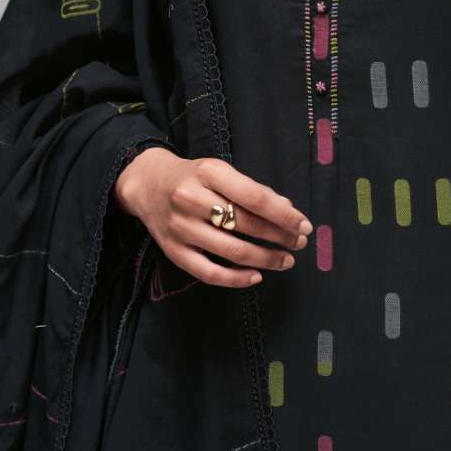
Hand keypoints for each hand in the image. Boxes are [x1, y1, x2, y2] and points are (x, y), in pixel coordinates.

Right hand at [113, 148, 311, 290]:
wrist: (146, 184)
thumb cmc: (192, 177)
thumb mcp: (220, 171)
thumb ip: (251, 190)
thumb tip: (288, 213)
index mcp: (208, 173)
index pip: (255, 198)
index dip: (284, 215)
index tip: (304, 226)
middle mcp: (192, 199)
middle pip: (246, 224)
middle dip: (280, 237)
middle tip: (299, 243)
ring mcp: (181, 228)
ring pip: (232, 250)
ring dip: (266, 258)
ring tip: (286, 260)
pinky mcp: (173, 251)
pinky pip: (209, 273)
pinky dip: (236, 278)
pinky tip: (256, 276)